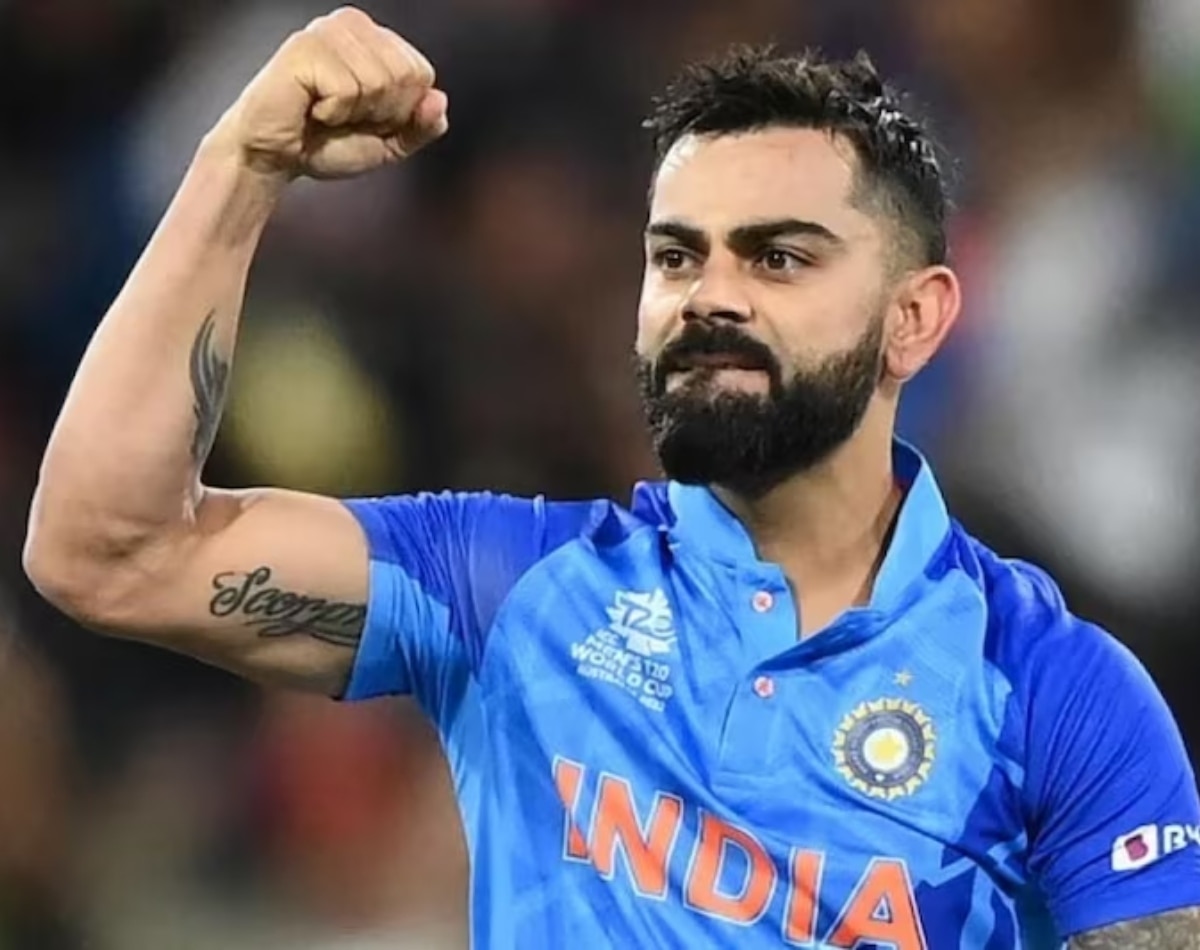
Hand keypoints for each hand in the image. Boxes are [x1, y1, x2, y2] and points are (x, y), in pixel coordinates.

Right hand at [209, 6, 447, 181]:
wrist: (275, 158)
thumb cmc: (327, 143)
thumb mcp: (389, 143)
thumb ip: (421, 126)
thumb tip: (439, 101)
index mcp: (377, 39)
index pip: (422, 75)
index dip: (400, 112)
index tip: (366, 118)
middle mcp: (353, 24)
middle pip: (405, 76)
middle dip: (381, 113)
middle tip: (344, 117)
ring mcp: (328, 31)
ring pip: (379, 82)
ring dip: (354, 114)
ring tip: (325, 112)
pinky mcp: (305, 46)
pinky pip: (348, 89)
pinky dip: (332, 113)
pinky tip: (310, 107)